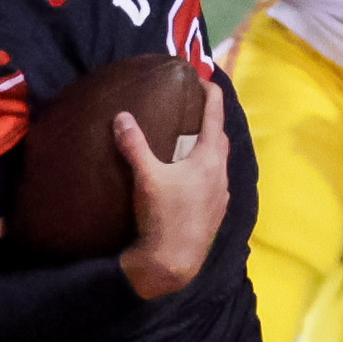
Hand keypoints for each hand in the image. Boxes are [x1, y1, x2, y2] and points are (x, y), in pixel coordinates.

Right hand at [114, 79, 229, 298]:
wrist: (174, 263)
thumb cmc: (163, 217)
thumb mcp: (146, 178)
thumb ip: (134, 146)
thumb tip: (121, 117)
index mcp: (208, 159)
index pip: (215, 116)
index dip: (211, 94)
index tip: (204, 79)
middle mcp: (221, 174)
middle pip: (221, 138)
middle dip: (211, 122)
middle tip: (195, 111)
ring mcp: (221, 196)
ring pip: (220, 163)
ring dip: (209, 150)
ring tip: (190, 147)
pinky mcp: (216, 213)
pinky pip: (215, 184)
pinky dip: (205, 174)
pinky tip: (190, 182)